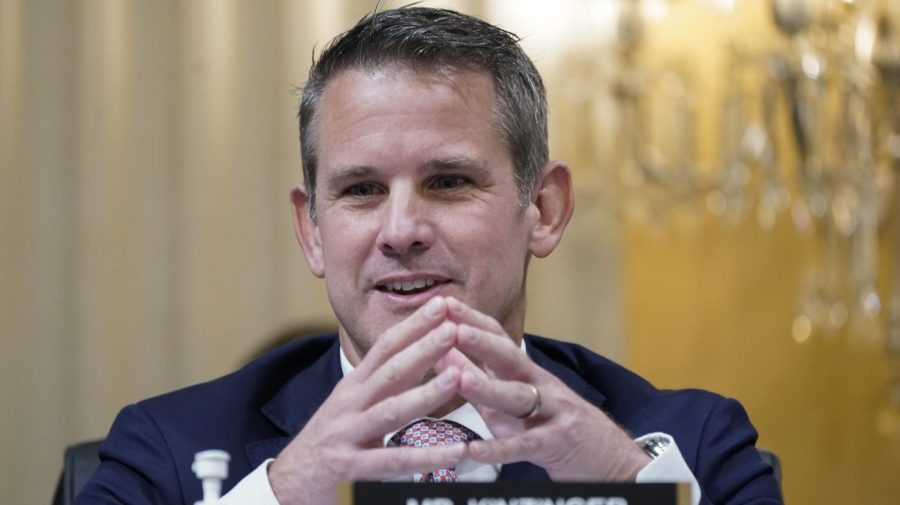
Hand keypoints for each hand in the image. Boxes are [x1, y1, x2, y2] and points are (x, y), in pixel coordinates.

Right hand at [268, 296, 467, 503]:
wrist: (290, 479)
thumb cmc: (331, 437)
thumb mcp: (354, 402)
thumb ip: (385, 382)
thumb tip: (423, 355)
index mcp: (355, 385)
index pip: (386, 347)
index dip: (413, 325)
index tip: (442, 304)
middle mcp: (350, 403)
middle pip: (391, 371)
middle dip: (423, 348)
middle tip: (453, 328)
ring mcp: (348, 433)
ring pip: (391, 410)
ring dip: (426, 393)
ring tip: (458, 378)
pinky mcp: (349, 466)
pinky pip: (392, 461)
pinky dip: (426, 456)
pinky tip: (456, 451)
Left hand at [445, 297, 651, 480]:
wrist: (607, 457)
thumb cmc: (552, 423)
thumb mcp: (512, 398)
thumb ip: (476, 376)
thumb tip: (439, 353)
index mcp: (524, 371)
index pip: (498, 337)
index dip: (472, 319)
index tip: (443, 304)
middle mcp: (538, 384)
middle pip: (510, 357)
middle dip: (480, 341)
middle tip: (452, 328)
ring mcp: (550, 413)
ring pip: (518, 397)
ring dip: (488, 387)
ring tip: (460, 379)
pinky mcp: (555, 445)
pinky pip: (524, 446)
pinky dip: (498, 449)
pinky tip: (474, 450)